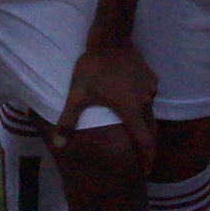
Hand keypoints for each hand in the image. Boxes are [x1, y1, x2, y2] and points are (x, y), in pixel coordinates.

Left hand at [58, 38, 158, 163]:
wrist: (111, 38)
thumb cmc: (93, 68)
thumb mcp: (77, 96)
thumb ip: (68, 121)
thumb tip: (59, 145)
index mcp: (131, 110)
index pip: (144, 141)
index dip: (147, 158)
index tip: (146, 172)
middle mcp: (145, 101)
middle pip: (151, 129)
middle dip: (147, 145)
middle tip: (142, 156)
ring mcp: (150, 88)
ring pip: (149, 111)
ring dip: (143, 122)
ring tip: (132, 126)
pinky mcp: (151, 77)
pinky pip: (149, 97)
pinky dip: (142, 105)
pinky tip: (131, 101)